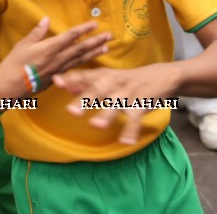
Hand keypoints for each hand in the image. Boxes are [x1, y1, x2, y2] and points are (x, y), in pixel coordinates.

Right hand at [0, 17, 109, 98]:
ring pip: (80, 60)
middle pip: (80, 49)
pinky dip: (84, 65)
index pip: (70, 37)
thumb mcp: (22, 45)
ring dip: (94, 53)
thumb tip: (46, 19)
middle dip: (95, 41)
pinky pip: (74, 70)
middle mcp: (57, 60)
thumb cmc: (13, 64)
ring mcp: (59, 71)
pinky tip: (90, 62)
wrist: (9, 88)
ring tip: (106, 48)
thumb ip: (37, 33)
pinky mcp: (57, 79)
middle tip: (109, 35)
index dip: (83, 29)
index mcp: (49, 48)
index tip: (95, 24)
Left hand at [52, 63, 179, 145]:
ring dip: (106, 115)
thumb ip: (83, 82)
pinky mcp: (142, 104)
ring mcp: (128, 94)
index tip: (55, 81)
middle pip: (97, 90)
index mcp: (102, 75)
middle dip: (84, 99)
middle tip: (72, 111)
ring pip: (115, 104)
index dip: (70, 78)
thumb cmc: (126, 79)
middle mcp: (113, 83)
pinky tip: (125, 141)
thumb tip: (61, 83)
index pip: (83, 75)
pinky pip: (136, 119)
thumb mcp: (105, 77)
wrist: (160, 75)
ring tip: (96, 126)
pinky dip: (131, 130)